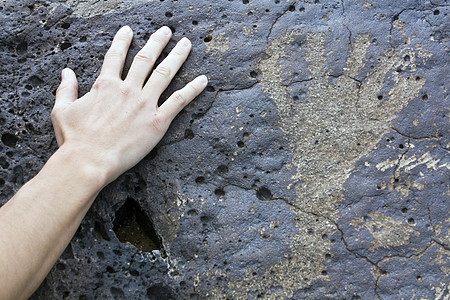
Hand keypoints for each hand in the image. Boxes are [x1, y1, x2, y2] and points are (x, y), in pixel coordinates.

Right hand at [51, 26, 206, 183]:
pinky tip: (203, 80)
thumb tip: (66, 72)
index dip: (122, 41)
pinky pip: (180, 101)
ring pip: (165, 73)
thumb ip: (66, 88)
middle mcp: (128, 89)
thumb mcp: (62, 110)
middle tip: (167, 31)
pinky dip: (193, 89)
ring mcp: (144, 103)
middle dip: (157, 42)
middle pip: (146, 59)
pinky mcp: (157, 121)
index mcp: (105, 85)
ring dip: (177, 56)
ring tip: (186, 44)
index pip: (116, 56)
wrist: (89, 160)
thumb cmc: (75, 139)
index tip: (128, 30)